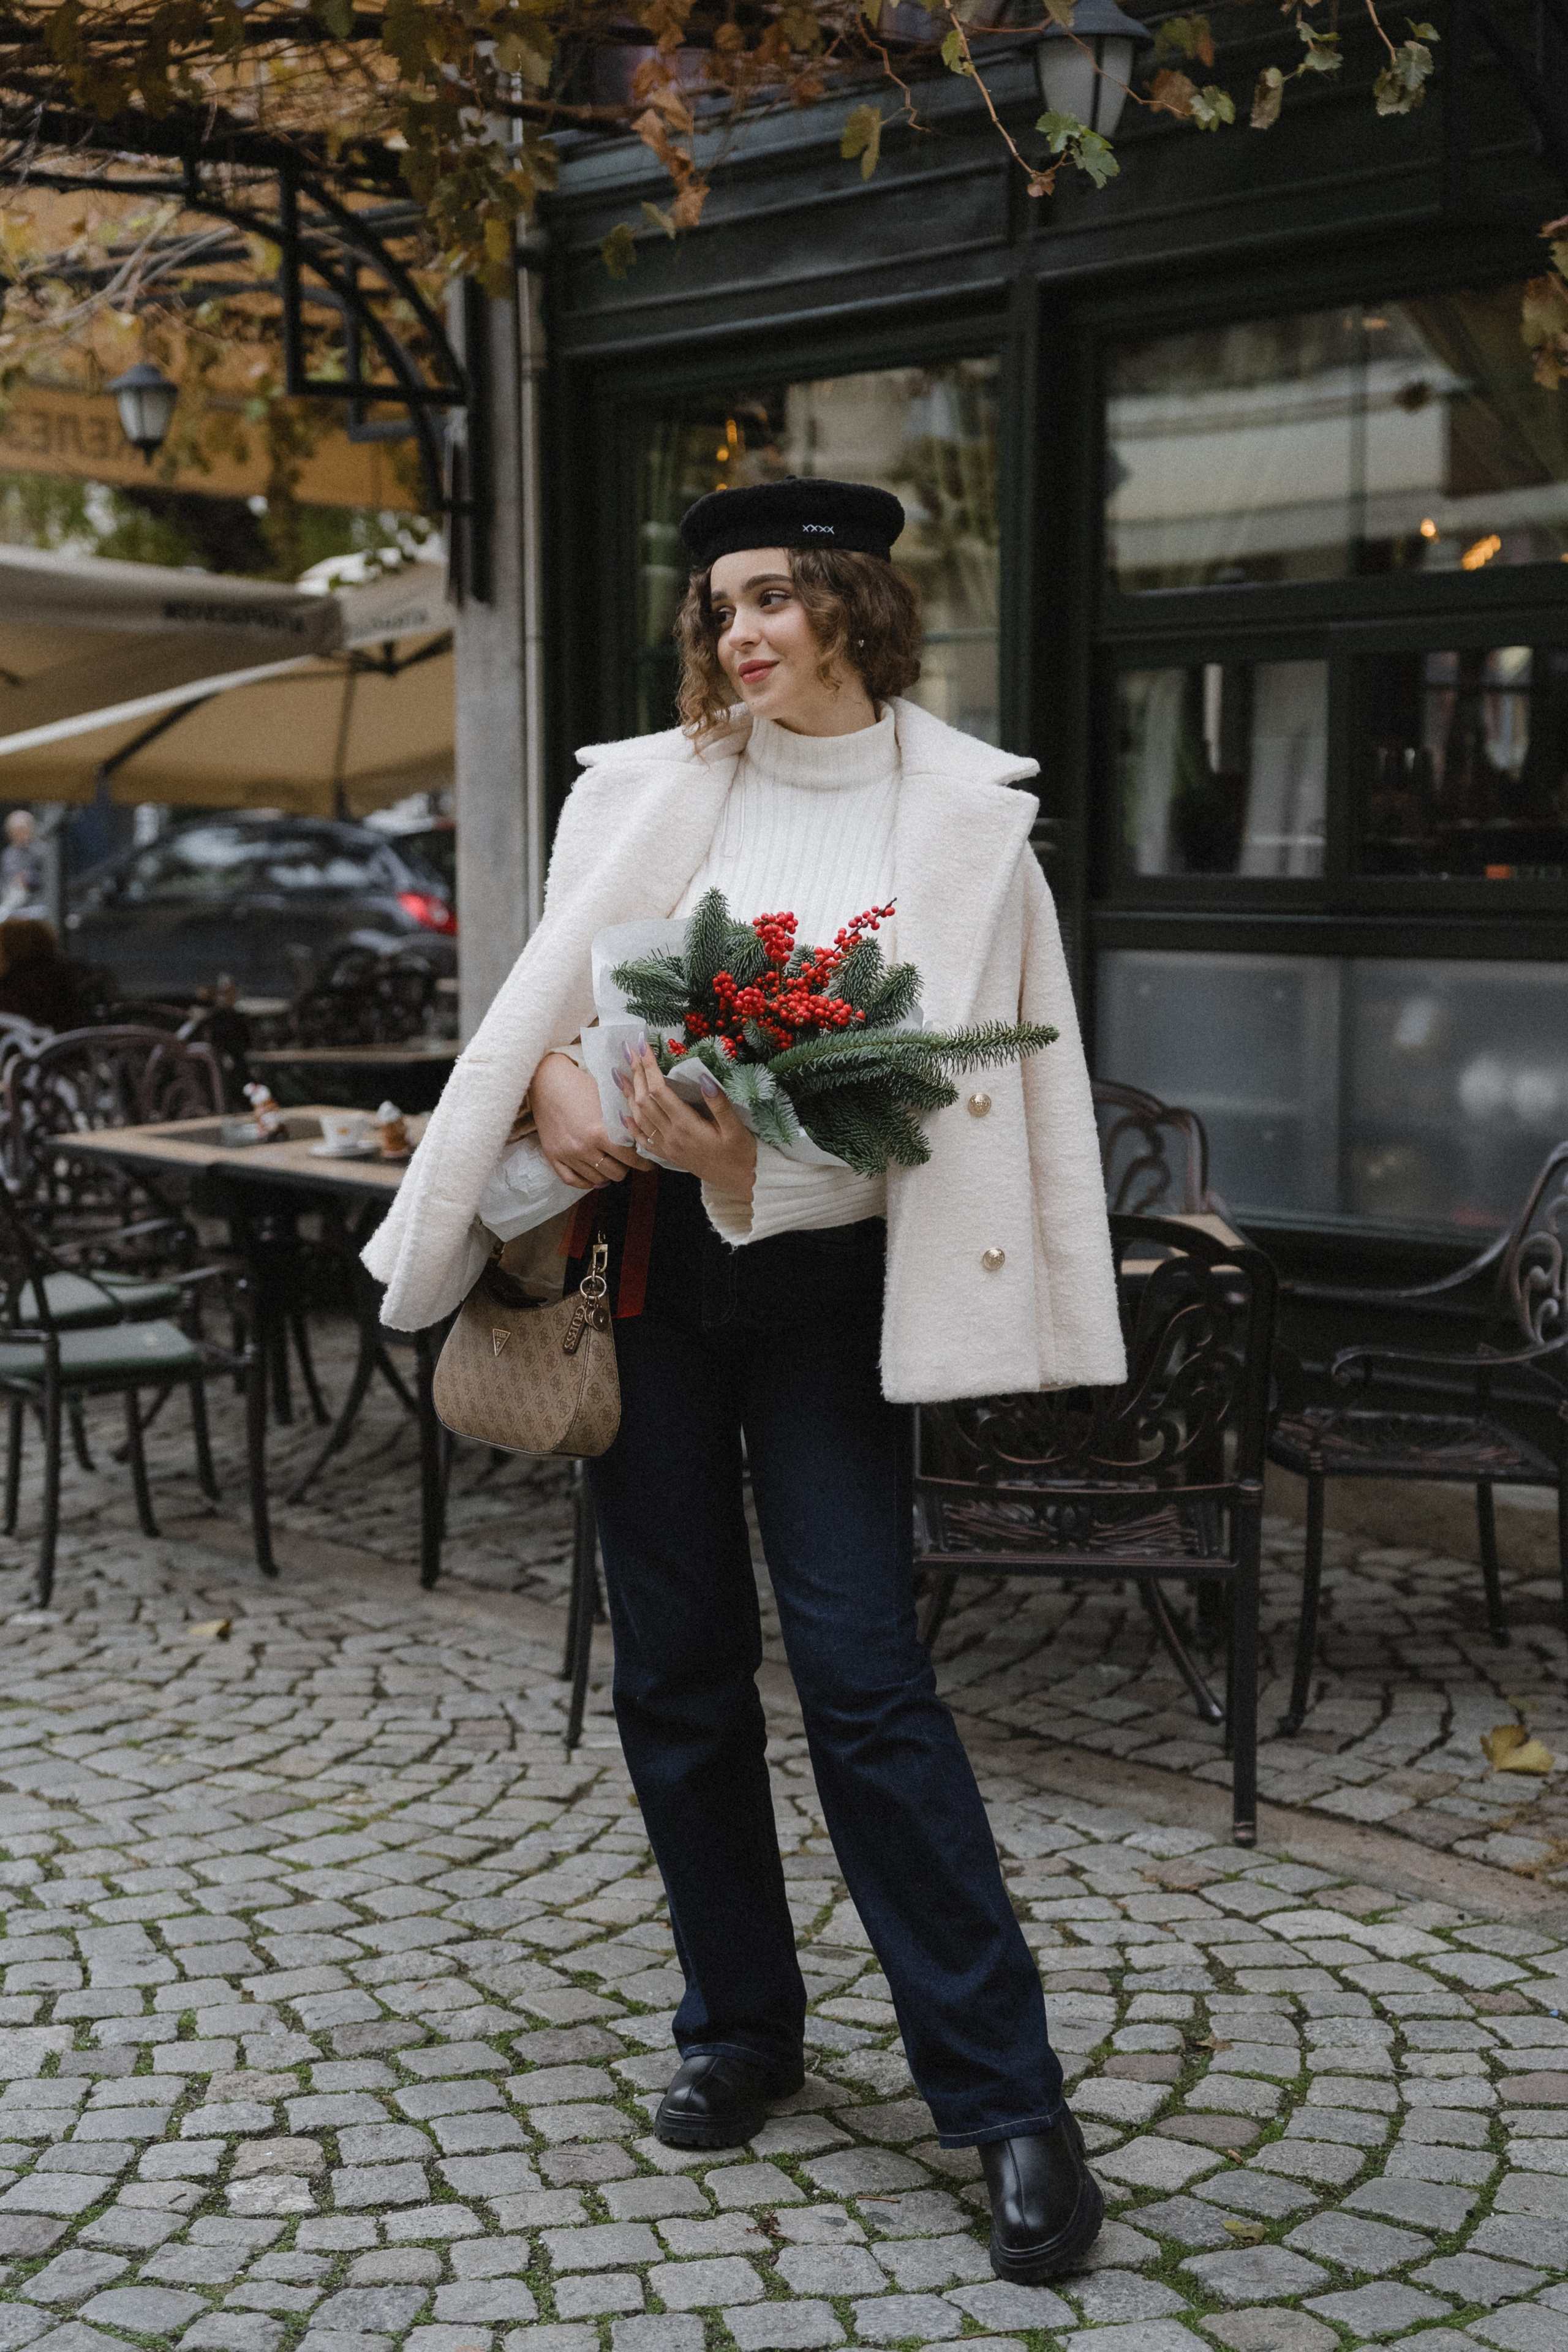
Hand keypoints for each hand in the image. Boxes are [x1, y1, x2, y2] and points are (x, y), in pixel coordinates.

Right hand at [530, 1051, 643, 1189]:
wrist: (546, 1079)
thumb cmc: (581, 1084)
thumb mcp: (608, 1097)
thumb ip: (626, 1116)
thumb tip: (647, 1131)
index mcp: (601, 1132)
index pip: (631, 1158)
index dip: (644, 1162)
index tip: (650, 1163)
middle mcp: (584, 1147)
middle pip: (616, 1173)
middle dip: (627, 1168)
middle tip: (630, 1161)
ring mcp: (567, 1154)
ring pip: (597, 1179)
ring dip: (608, 1173)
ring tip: (614, 1165)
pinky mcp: (553, 1156)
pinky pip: (573, 1180)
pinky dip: (586, 1181)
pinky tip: (595, 1177)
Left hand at [616, 1040, 756, 1199]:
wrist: (741, 1183)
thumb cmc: (742, 1154)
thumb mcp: (737, 1128)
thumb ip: (720, 1104)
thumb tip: (704, 1077)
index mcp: (687, 1126)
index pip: (660, 1090)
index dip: (649, 1066)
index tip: (642, 1045)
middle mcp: (672, 1136)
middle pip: (645, 1100)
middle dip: (636, 1073)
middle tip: (628, 1050)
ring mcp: (667, 1147)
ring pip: (640, 1117)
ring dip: (628, 1094)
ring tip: (619, 1073)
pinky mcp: (669, 1155)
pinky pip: (643, 1139)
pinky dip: (631, 1124)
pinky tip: (624, 1113)